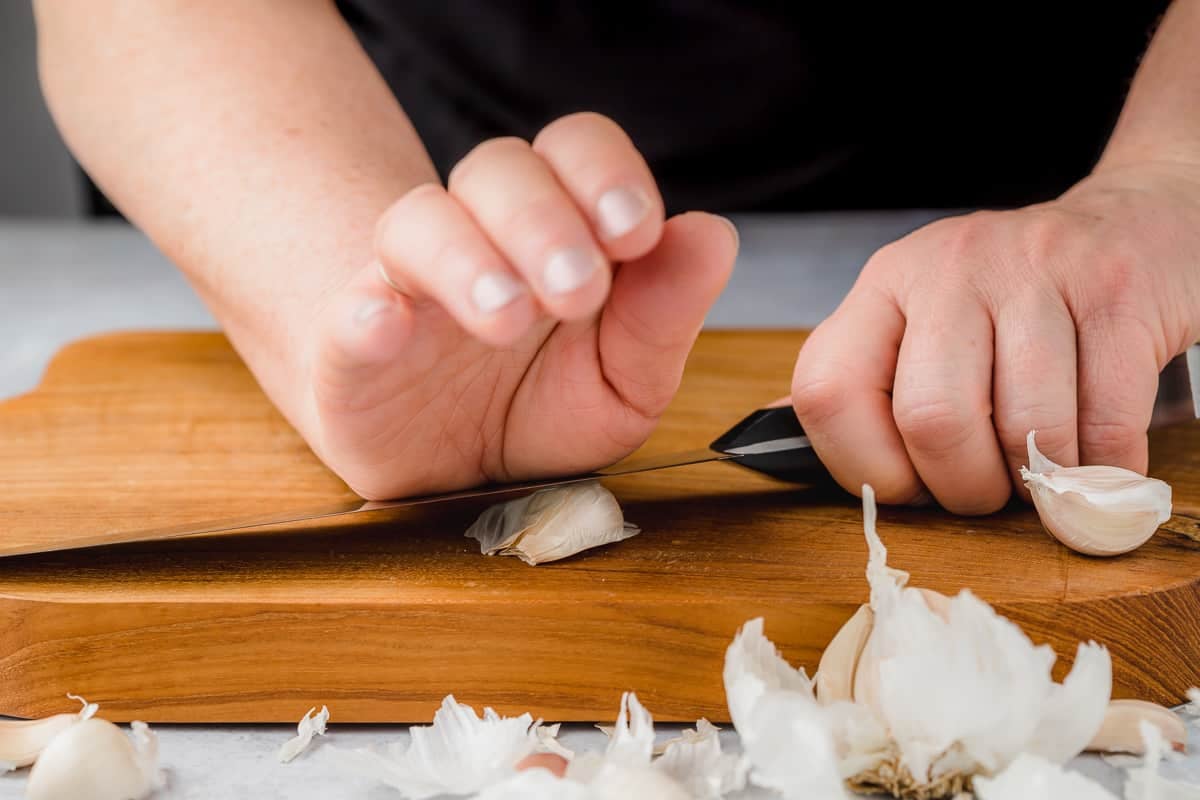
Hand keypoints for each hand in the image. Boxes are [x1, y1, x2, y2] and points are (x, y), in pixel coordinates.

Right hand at [301, 113, 736, 498]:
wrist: (452, 467)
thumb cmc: (541, 407)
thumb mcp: (626, 381)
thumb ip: (664, 315)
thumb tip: (711, 234)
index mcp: (558, 231)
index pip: (574, 151)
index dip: (605, 173)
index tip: (635, 232)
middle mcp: (482, 237)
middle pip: (499, 170)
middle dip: (546, 220)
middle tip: (577, 289)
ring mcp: (409, 285)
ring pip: (419, 220)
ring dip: (468, 258)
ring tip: (507, 316)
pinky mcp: (352, 347)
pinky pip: (346, 310)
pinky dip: (365, 310)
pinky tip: (389, 323)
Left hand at [791, 161, 1199, 513]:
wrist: (1133, 223)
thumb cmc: (1012, 302)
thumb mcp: (919, 322)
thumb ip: (861, 385)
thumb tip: (776, 450)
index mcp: (883, 285)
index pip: (827, 392)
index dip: (863, 466)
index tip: (906, 486)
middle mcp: (948, 269)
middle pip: (931, 420)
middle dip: (964, 487)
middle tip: (988, 489)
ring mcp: (1035, 272)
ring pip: (1026, 428)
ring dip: (1042, 482)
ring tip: (1046, 469)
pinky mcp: (1116, 291)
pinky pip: (1105, 423)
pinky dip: (1106, 466)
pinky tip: (1100, 453)